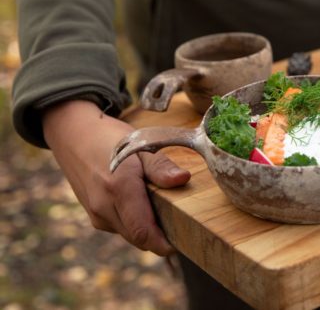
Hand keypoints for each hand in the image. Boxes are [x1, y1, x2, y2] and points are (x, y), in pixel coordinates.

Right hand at [42, 100, 190, 255]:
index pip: (143, 232)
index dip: (164, 245)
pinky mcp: (94, 215)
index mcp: (119, 189)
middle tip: (184, 224)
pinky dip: (135, 222)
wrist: (74, 136)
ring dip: (148, 229)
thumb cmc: (112, 139)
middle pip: (139, 238)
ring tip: (164, 208)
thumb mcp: (142, 145)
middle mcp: (104, 207)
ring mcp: (96, 213)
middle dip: (161, 237)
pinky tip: (143, 202)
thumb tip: (183, 179)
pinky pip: (120, 227)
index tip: (184, 241)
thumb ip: (161, 167)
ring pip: (130, 234)